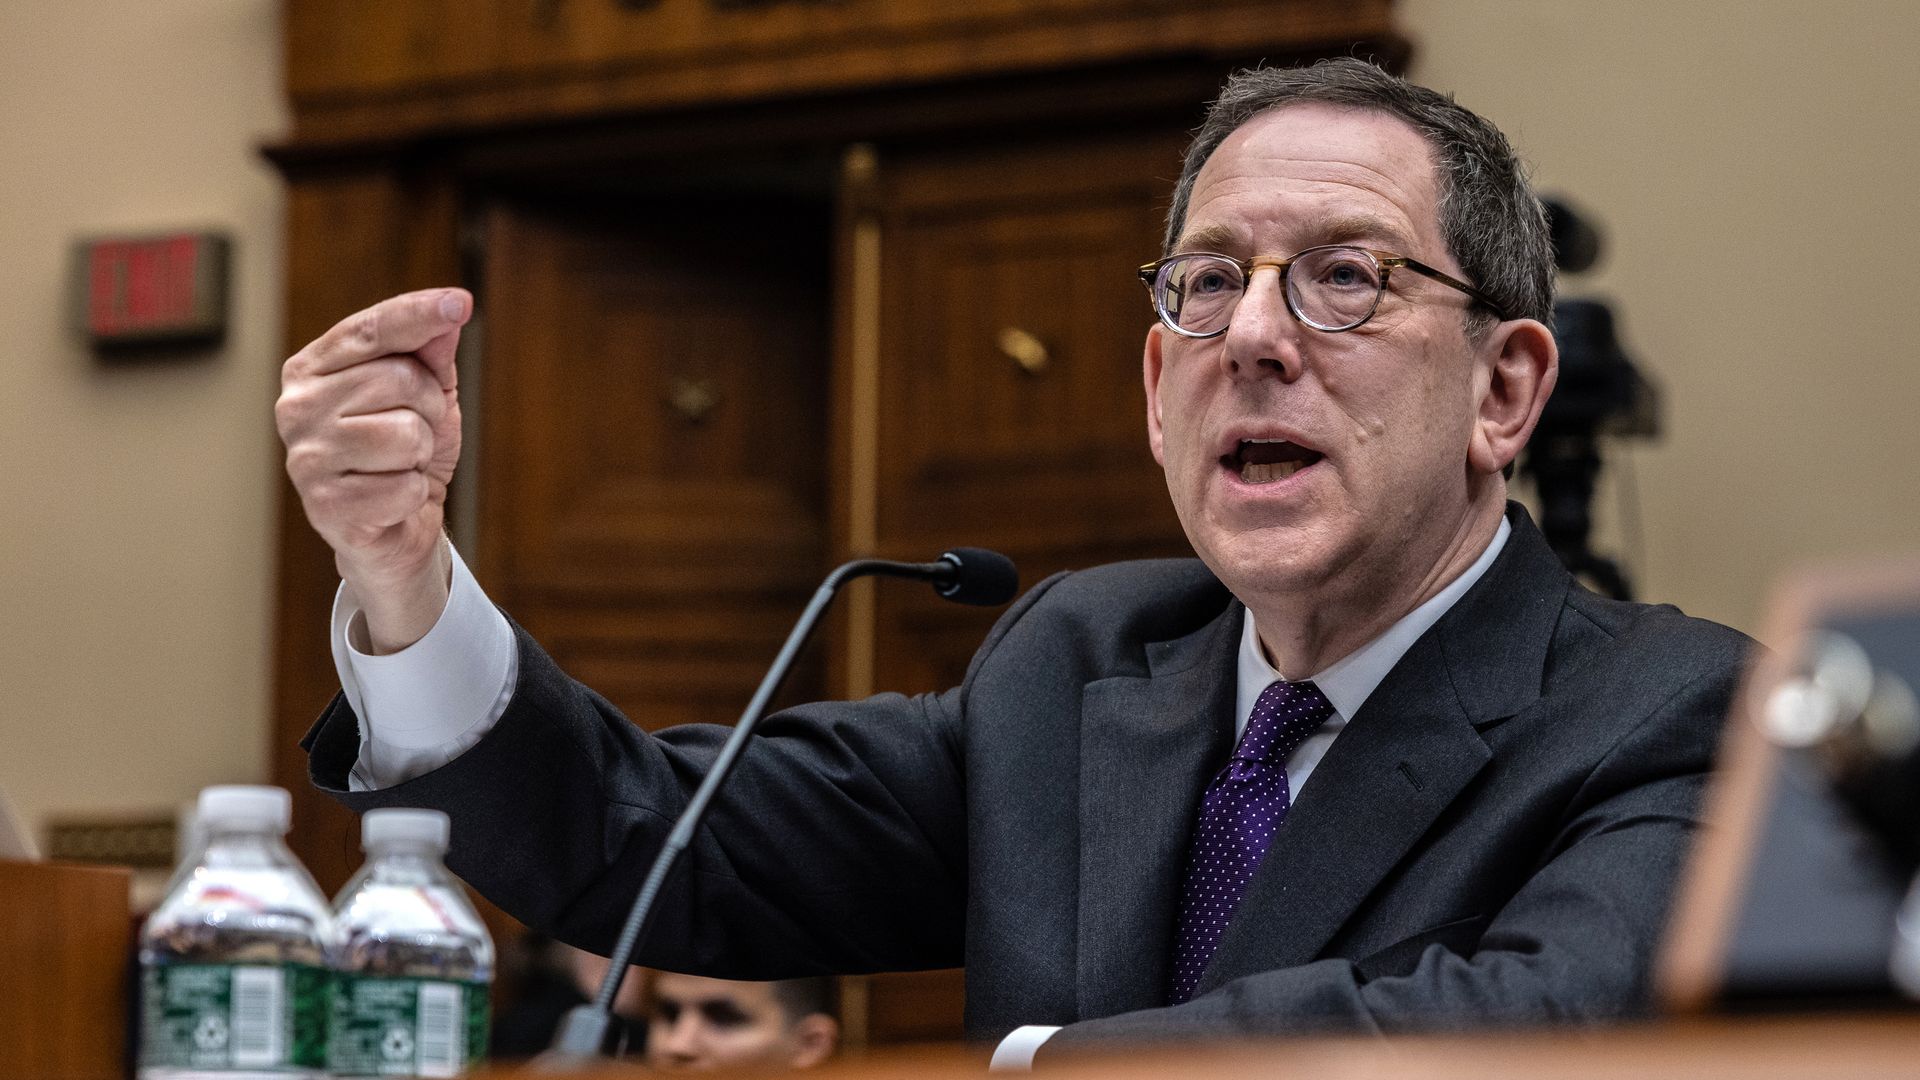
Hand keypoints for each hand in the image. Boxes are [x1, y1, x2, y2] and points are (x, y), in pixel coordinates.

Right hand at [276, 288, 470, 651]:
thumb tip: (448, 310)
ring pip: (407, 434)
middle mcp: (295, 406)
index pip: (371, 329)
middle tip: (416, 432)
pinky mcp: (324, 505)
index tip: (459, 302)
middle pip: (399, 379)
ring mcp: (305, 456)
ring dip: (421, 454)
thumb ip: (429, 352)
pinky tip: (391, 498)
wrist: (394, 527)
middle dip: (429, 408)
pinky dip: (414, 494)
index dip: (417, 313)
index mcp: (311, 369)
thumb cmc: (404, 453)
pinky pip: (405, 486)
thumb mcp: (426, 395)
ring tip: (400, 465)